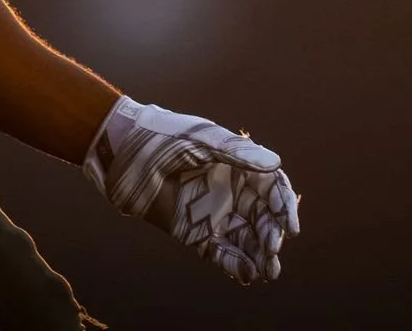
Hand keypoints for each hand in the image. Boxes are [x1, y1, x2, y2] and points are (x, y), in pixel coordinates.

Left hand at [82, 95, 299, 284]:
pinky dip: (235, 264)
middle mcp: (231, 191)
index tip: (290, 226)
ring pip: (246, 239)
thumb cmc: (164, 136)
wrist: (121, 153)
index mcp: (239, 165)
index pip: (272, 189)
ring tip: (268, 271)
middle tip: (273, 249)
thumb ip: (238, 154)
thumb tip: (276, 163)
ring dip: (260, 255)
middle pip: (263, 218)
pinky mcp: (195, 233)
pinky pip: (220, 253)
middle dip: (272, 235)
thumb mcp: (203, 140)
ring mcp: (214, 213)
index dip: (284, 207)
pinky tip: (247, 274)